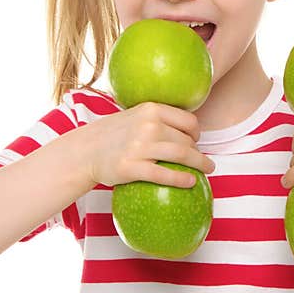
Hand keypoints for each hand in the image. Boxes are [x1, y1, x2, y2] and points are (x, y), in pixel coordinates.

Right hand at [83, 101, 215, 188]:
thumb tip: (188, 126)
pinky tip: (191, 183)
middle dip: (197, 151)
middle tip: (201, 160)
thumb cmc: (115, 134)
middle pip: (186, 140)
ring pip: (181, 155)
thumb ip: (158, 118)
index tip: (196, 141)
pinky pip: (164, 175)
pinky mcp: (132, 168)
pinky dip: (181, 179)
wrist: (86, 151)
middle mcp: (147, 125)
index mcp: (150, 109)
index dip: (197, 132)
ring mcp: (139, 147)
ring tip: (207, 170)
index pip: (188, 121)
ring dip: (200, 164)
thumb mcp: (135, 116)